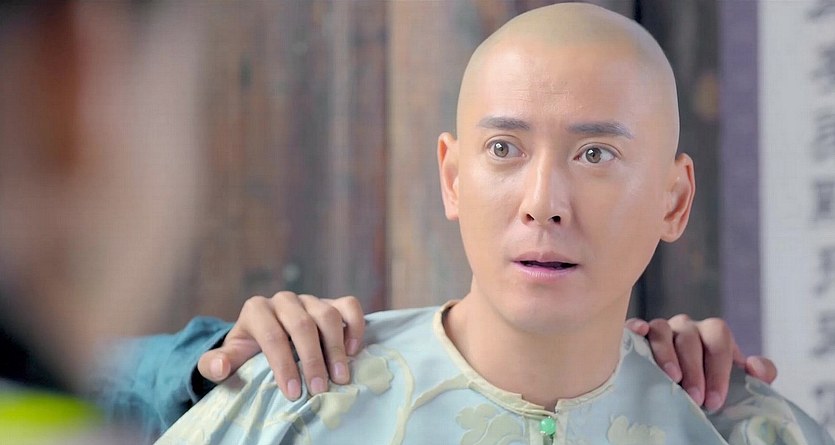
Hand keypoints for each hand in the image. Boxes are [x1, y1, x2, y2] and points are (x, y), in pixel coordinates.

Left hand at [197, 291, 364, 399]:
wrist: (266, 338)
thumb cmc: (249, 353)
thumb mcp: (230, 359)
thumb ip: (216, 364)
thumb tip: (219, 367)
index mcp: (256, 310)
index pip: (272, 335)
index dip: (283, 365)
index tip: (293, 392)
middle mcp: (284, 300)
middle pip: (302, 325)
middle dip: (312, 359)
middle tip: (320, 389)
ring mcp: (310, 299)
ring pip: (327, 315)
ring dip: (335, 348)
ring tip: (340, 377)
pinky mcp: (332, 302)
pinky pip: (349, 305)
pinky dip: (354, 326)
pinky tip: (353, 351)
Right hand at [626, 315, 776, 411]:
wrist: (686, 390)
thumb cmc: (711, 386)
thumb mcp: (740, 383)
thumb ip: (759, 375)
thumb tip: (754, 365)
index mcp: (712, 334)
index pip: (719, 340)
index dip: (718, 369)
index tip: (716, 399)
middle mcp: (686, 327)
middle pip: (690, 338)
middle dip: (695, 369)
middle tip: (696, 397)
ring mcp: (661, 329)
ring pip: (662, 330)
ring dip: (667, 354)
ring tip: (672, 378)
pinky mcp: (637, 336)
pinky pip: (634, 325)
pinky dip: (636, 327)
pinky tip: (638, 333)